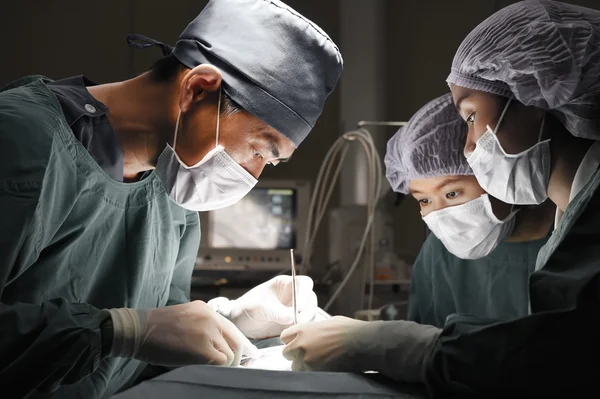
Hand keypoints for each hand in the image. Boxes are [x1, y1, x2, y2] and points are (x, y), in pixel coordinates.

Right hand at [108, 301, 258, 366]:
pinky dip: (217, 369)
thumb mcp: (184, 318)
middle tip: (231, 368)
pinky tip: (207, 370)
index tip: (248, 354)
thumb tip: (217, 346)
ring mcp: (207, 332)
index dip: (240, 343)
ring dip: (223, 365)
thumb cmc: (155, 329)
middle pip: (236, 341)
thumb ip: (202, 326)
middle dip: (236, 357)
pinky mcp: (202, 348)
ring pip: (229, 354)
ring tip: (211, 370)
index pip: (231, 328)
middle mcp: (210, 317)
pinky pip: (221, 362)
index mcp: (205, 309)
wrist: (137, 329)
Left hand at [210, 275, 317, 338]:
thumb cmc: (246, 309)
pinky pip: (304, 325)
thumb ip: (276, 312)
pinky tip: (292, 333)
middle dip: (307, 310)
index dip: (305, 293)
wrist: (238, 324)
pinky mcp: (292, 323)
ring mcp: (293, 310)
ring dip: (305, 321)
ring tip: (292, 328)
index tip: (298, 306)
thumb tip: (293, 318)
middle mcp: (292, 296)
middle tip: (297, 321)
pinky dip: (302, 329)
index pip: (304, 283)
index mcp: (285, 285)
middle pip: (310, 299)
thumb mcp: (259, 308)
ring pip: (310, 313)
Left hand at [280, 316, 365, 371]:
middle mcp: (301, 345)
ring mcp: (307, 360)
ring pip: (296, 366)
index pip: (284, 337)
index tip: (296, 342)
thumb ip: (313, 329)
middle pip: (286, 353)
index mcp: (303, 330)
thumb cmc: (348, 330)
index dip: (291, 340)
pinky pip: (307, 373)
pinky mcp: (315, 372)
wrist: (361, 342)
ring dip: (303, 364)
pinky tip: (324, 365)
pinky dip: (312, 371)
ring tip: (318, 361)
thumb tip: (310, 334)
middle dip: (295, 354)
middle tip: (307, 353)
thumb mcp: (327, 322)